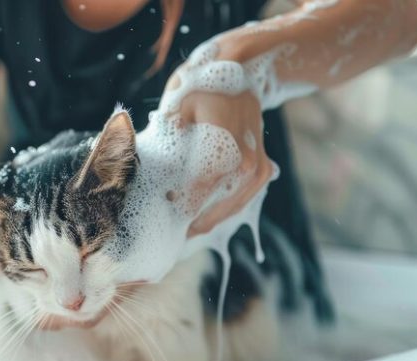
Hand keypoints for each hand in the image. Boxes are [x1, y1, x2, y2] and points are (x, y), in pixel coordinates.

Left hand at [166, 75, 273, 236]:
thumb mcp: (178, 106)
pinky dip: (226, 209)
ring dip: (211, 220)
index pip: (198, 192)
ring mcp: (258, 168)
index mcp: (223, 149)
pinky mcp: (263, 169)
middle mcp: (245, 163)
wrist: (244, 70)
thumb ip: (167, 139)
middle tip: (174, 235)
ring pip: (233, 208)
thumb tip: (153, 167)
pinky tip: (208, 218)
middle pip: (217, 208)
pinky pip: (244, 199)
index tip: (165, 217)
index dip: (180, 209)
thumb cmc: (204, 86)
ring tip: (189, 231)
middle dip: (194, 222)